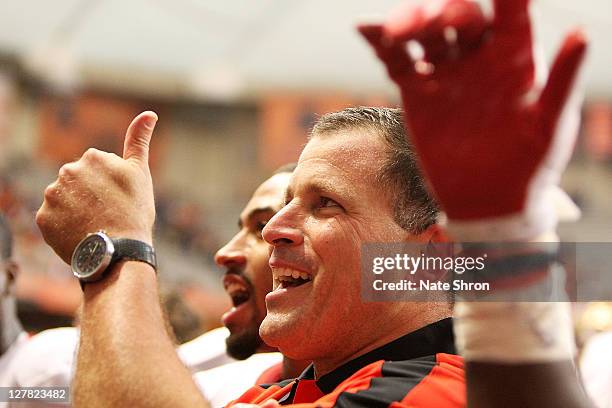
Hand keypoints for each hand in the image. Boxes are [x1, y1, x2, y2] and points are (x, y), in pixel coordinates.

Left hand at [36, 111, 157, 263]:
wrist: (119, 250)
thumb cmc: (135, 211)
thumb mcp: (140, 173)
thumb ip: (139, 140)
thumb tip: (150, 112)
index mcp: (92, 157)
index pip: (98, 170)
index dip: (111, 187)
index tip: (119, 200)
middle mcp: (67, 171)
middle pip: (79, 184)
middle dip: (90, 196)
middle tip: (108, 214)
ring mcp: (53, 195)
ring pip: (65, 201)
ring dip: (76, 211)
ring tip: (95, 226)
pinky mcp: (43, 218)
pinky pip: (53, 220)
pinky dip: (65, 227)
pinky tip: (81, 234)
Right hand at [359, 0, 586, 238]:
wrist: (487, 200)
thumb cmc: (529, 164)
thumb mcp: (550, 124)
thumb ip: (564, 79)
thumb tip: (582, 33)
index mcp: (516, 57)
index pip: (510, 12)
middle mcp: (478, 57)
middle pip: (459, 17)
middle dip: (444, 12)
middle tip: (432, 19)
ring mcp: (446, 73)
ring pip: (426, 35)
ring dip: (410, 24)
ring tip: (396, 30)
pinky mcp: (417, 92)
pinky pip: (398, 62)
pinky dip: (381, 45)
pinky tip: (367, 29)